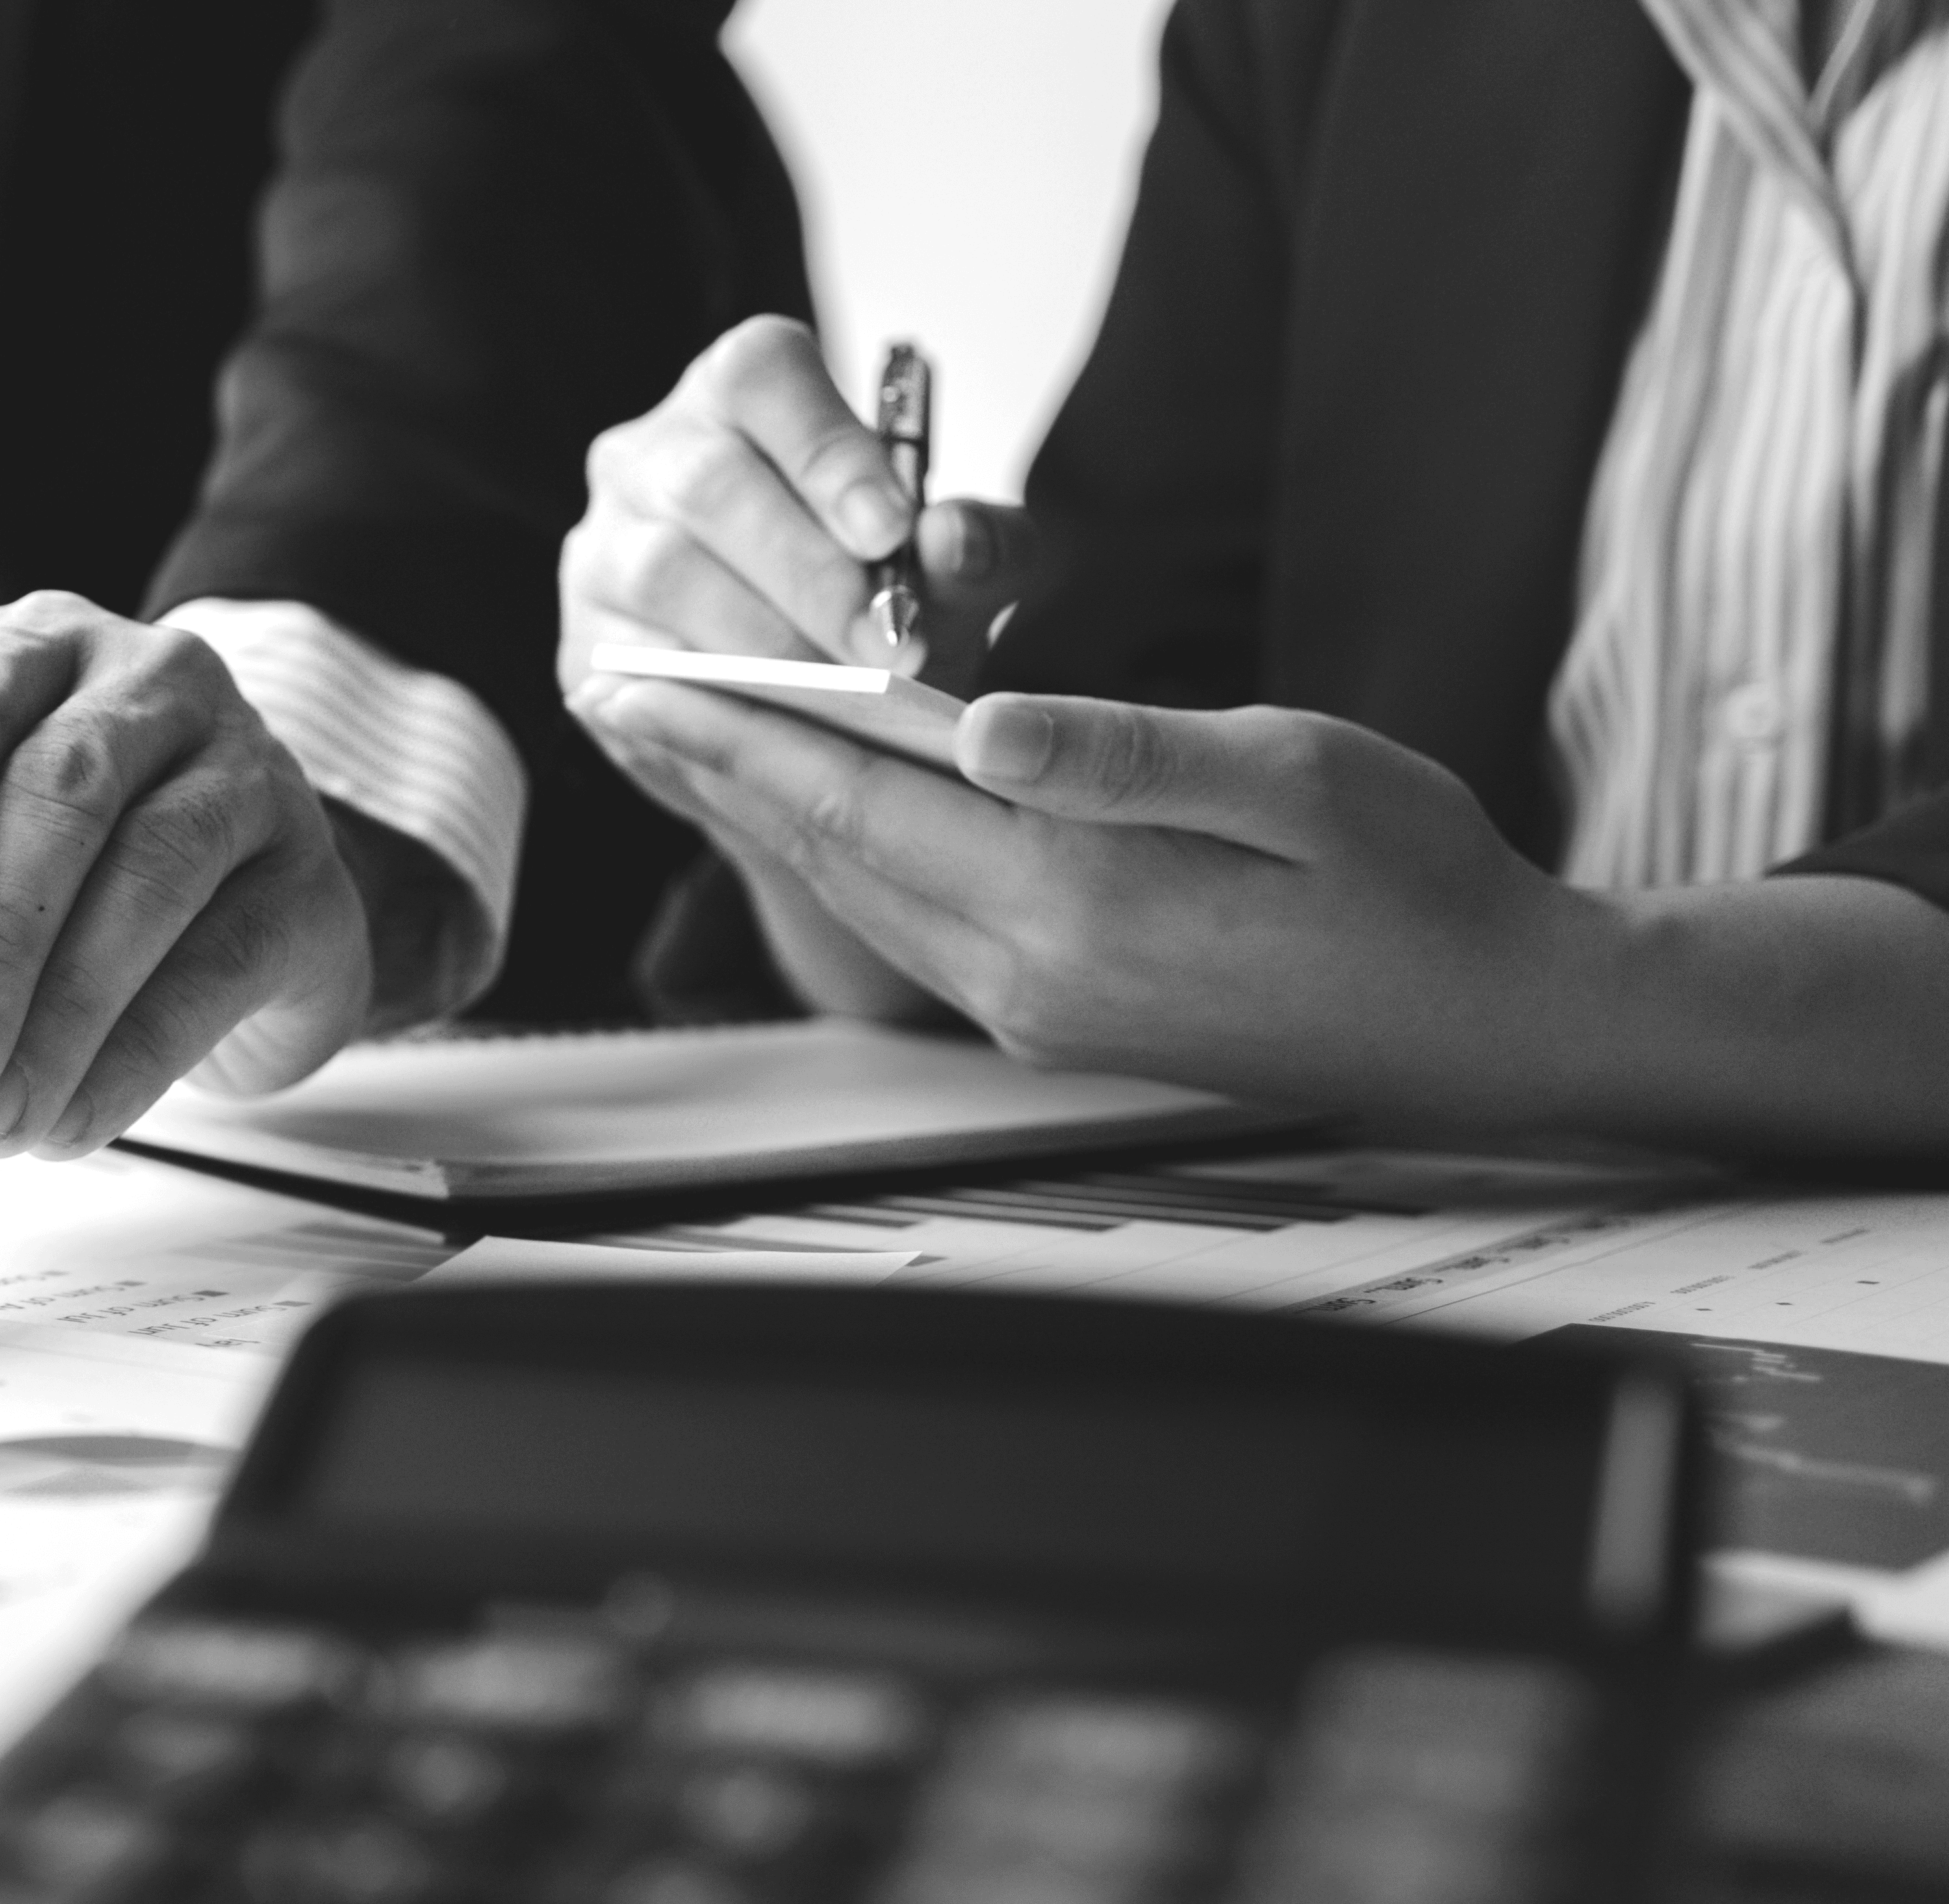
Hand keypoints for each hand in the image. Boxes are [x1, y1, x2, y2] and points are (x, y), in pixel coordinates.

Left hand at [0, 592, 397, 1161]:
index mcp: (36, 653)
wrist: (244, 918)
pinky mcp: (311, 877)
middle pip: (61, 795)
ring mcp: (249, 769)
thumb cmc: (72, 873)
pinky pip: (220, 966)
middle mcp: (150, 682)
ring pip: (150, 879)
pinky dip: (134, 1059)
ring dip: (60, 1019)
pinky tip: (72, 1120)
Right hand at [559, 316, 1033, 695]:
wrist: (813, 703)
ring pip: (661, 572)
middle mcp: (653, 454)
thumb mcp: (951, 570)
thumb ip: (976, 549)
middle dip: (808, 574)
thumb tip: (956, 541)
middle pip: (708, 485)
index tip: (892, 533)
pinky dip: (708, 701)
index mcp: (742, 392)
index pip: (763, 376)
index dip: (827, 452)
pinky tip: (776, 731)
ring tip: (845, 695)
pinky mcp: (582, 644)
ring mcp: (603, 547)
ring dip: (761, 641)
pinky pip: (629, 664)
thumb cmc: (880, 601)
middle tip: (892, 649)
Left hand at [578, 678, 1600, 1121]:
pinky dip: (842, 858)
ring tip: (686, 740)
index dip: (745, 737)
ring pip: (862, 895)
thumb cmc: (1414, 882)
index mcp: (1077, 905)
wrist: (1483, 1024)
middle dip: (722, 769)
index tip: (652, 677)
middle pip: (834, 855)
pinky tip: (814, 811)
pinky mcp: (1054, 1017)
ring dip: (767, 815)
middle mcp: (1026, 975)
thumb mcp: (1298, 779)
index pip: (861, 805)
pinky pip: (911, 925)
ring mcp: (1032, 1009)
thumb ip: (1130, 753)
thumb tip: (980, 721)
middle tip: (622, 691)